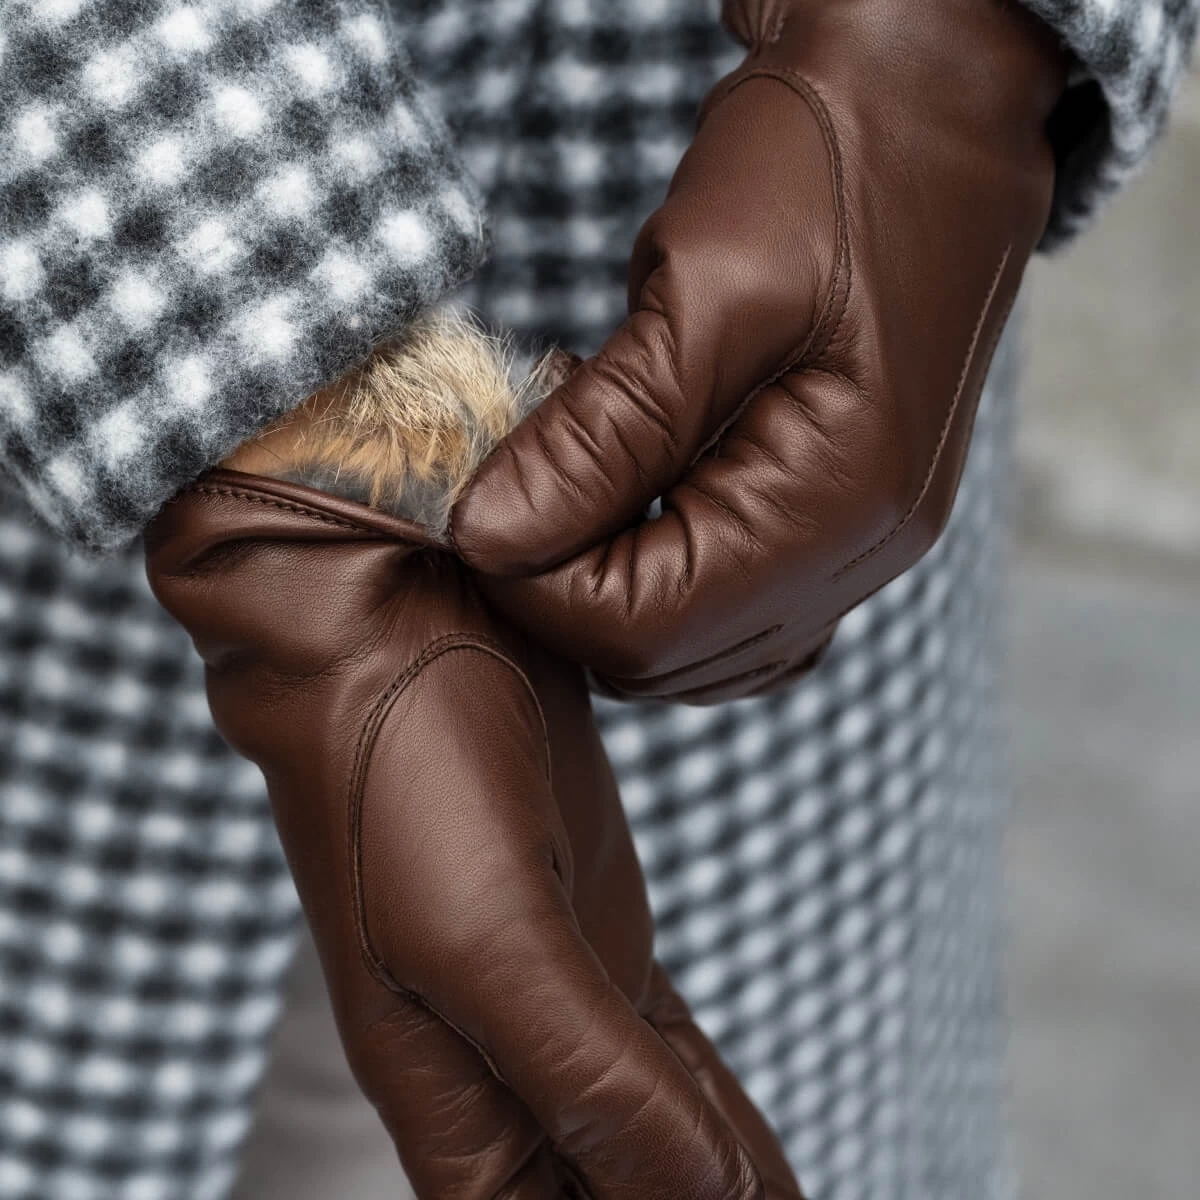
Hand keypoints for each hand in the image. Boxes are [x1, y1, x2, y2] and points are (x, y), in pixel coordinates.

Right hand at [146, 470, 802, 1198]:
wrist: (395, 628)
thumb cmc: (402, 774)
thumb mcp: (487, 937)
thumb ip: (591, 1080)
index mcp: (457, 1100)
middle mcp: (505, 1065)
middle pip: (609, 1198)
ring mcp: (558, 996)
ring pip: (648, 1139)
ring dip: (713, 1192)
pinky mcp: (598, 931)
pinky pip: (667, 1057)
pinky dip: (714, 1114)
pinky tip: (752, 1155)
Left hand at [452, 0, 1066, 703]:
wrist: (930, 96)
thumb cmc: (830, 164)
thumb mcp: (705, 288)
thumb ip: (600, 436)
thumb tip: (488, 537)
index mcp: (840, 505)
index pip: (642, 626)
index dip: (532, 584)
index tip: (472, 505)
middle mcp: (862, 550)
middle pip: (667, 650)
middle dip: (562, 585)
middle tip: (519, 480)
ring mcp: (859, 541)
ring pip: (694, 641)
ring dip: (605, 581)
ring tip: (577, 474)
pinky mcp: (840, 516)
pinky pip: (731, 604)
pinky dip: (656, 573)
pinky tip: (631, 500)